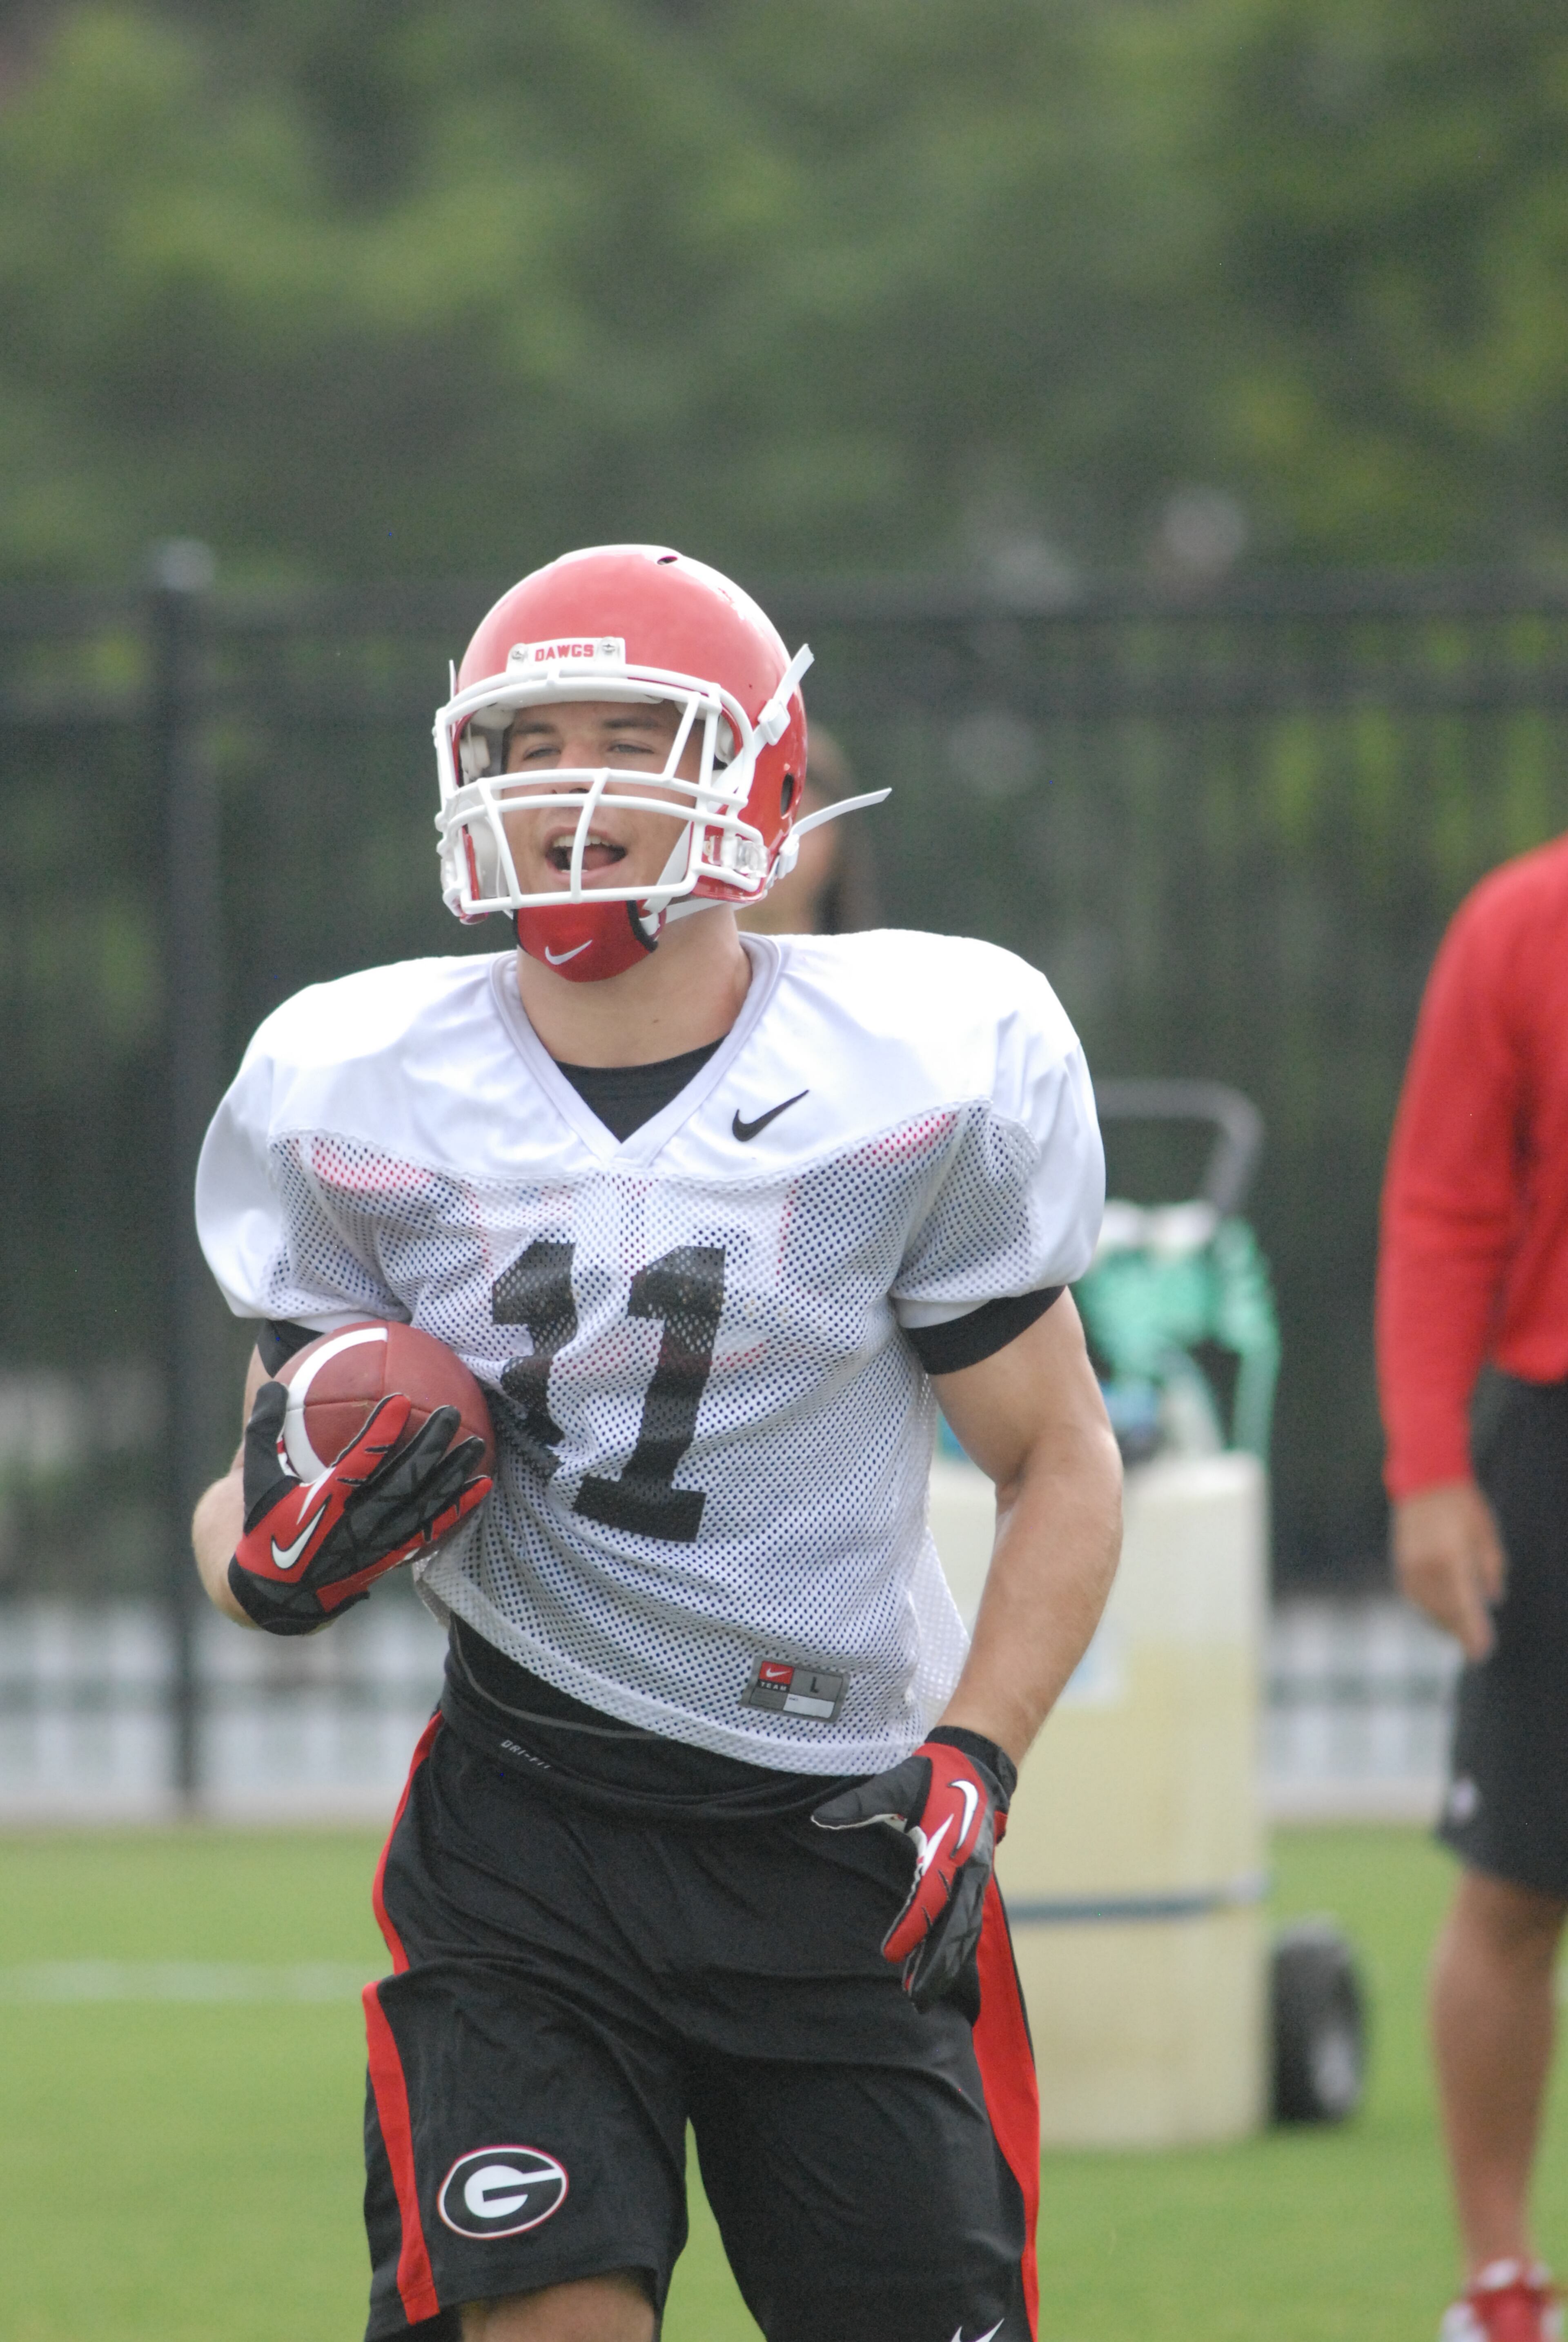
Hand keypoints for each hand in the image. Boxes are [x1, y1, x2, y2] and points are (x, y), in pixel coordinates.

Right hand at [228, 1379, 491, 1635]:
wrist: (277, 1596)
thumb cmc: (266, 1528)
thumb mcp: (256, 1483)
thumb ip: (263, 1433)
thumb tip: (273, 1386)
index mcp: (322, 1505)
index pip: (357, 1465)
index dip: (380, 1434)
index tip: (400, 1400)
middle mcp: (355, 1526)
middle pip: (401, 1483)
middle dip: (428, 1446)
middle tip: (451, 1411)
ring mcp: (377, 1545)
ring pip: (423, 1507)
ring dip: (452, 1475)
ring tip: (477, 1443)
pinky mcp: (392, 1557)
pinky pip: (431, 1531)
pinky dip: (458, 1509)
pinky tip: (482, 1485)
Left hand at [812, 1726, 1015, 2010]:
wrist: (977, 1765)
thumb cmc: (933, 1775)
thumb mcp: (896, 1784)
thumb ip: (860, 1805)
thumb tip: (819, 1819)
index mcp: (948, 1849)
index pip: (929, 1899)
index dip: (911, 1928)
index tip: (889, 1955)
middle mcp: (968, 1870)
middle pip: (955, 1928)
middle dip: (936, 1965)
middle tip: (914, 2000)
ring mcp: (977, 1878)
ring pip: (965, 1932)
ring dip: (945, 1964)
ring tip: (921, 1994)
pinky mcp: (977, 1881)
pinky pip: (968, 1923)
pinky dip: (955, 1949)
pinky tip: (939, 1967)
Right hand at [1392, 1479, 1505, 1660]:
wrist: (1425, 1480)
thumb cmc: (1463, 1504)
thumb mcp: (1486, 1532)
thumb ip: (1491, 1568)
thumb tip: (1492, 1599)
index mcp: (1452, 1556)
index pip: (1465, 1604)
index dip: (1473, 1631)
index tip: (1482, 1651)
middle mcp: (1428, 1565)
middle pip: (1445, 1610)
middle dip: (1460, 1631)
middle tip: (1475, 1649)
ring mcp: (1411, 1564)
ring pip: (1427, 1605)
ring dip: (1443, 1623)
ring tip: (1458, 1635)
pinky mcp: (1401, 1561)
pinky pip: (1414, 1595)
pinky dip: (1427, 1608)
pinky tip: (1438, 1615)